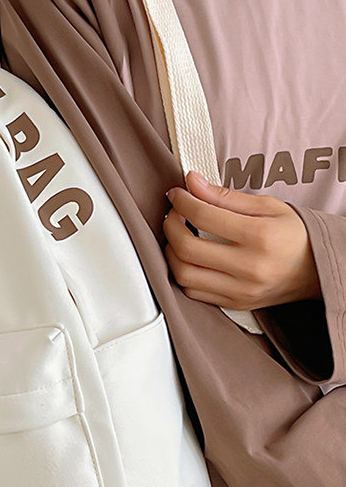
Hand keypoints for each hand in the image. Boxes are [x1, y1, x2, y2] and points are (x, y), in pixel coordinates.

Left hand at [162, 171, 321, 310]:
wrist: (315, 270)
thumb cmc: (293, 235)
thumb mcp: (267, 206)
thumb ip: (225, 196)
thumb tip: (192, 182)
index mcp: (260, 236)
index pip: (204, 216)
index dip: (182, 201)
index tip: (177, 194)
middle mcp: (249, 267)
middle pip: (187, 247)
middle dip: (170, 226)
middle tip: (173, 214)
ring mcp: (240, 290)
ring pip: (184, 274)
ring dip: (171, 252)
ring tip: (178, 235)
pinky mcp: (234, 304)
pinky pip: (193, 292)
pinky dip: (183, 273)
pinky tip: (188, 258)